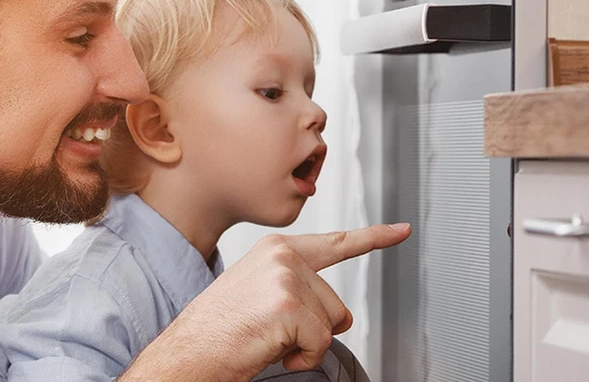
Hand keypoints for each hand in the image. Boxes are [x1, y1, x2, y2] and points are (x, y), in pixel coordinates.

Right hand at [119, 223, 410, 381]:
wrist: (187, 355)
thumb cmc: (220, 332)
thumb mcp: (262, 298)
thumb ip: (302, 292)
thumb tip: (340, 317)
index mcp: (276, 249)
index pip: (336, 243)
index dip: (375, 238)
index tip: (402, 230)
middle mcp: (283, 255)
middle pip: (336, 301)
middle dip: (314, 327)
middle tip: (271, 332)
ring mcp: (286, 277)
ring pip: (332, 323)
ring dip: (305, 343)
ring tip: (266, 338)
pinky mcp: (288, 304)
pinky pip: (320, 343)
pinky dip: (301, 358)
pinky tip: (271, 349)